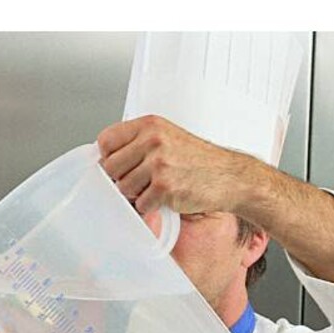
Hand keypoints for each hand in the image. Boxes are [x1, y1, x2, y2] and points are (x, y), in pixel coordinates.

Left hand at [96, 115, 257, 216]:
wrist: (228, 176)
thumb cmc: (197, 160)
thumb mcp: (166, 136)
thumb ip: (137, 143)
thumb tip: (105, 160)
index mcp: (150, 125)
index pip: (106, 140)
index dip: (108, 157)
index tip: (119, 165)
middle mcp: (153, 140)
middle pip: (110, 167)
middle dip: (121, 179)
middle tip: (140, 181)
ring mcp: (159, 163)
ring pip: (123, 188)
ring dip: (136, 195)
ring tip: (155, 188)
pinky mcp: (165, 187)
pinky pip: (140, 204)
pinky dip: (150, 207)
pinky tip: (165, 197)